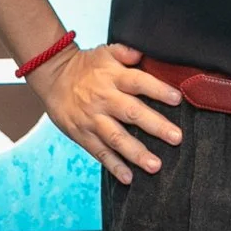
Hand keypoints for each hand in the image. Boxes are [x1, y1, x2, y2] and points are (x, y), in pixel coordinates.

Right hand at [32, 42, 182, 183]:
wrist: (53, 76)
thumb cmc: (86, 66)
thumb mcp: (106, 52)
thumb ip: (127, 52)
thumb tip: (144, 53)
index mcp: (113, 77)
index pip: (138, 82)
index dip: (157, 90)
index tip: (177, 99)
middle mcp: (104, 99)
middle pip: (131, 113)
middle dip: (155, 126)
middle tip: (176, 138)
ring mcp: (93, 119)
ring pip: (116, 138)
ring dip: (136, 152)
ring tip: (155, 165)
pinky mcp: (82, 134)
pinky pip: (99, 152)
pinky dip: (113, 166)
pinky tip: (128, 178)